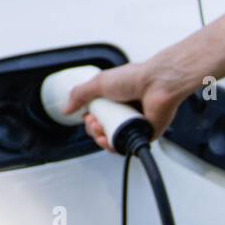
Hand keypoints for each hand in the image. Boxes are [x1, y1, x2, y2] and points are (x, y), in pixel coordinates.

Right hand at [64, 59, 188, 151]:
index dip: (89, 118)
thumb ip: (80, 94)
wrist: (158, 84)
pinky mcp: (144, 134)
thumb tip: (67, 108)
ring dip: (101, 138)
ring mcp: (134, 122)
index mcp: (116, 97)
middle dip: (93, 129)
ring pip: (112, 139)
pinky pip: (126, 146)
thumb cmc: (136, 78)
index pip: (97, 114)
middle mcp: (125, 110)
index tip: (87, 115)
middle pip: (102, 129)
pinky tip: (109, 140)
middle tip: (94, 122)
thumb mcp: (99, 82)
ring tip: (101, 130)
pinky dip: (114, 146)